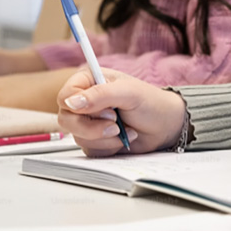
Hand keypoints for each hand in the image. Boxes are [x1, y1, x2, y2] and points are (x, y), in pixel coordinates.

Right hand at [57, 68, 186, 156]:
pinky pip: (89, 149)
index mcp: (89, 81)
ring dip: (104, 138)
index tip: (104, 109)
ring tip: (124, 129)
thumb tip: (71, 102)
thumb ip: (100, 94)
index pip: (65, 95)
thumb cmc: (151, 103)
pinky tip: (123, 138)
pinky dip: (108, 147)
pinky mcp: (95, 140)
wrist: (165, 126)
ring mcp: (89, 122)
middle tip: (115, 123)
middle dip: (92, 126)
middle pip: (66, 119)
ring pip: (78, 136)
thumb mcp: (128, 93)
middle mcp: (85, 101)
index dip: (78, 106)